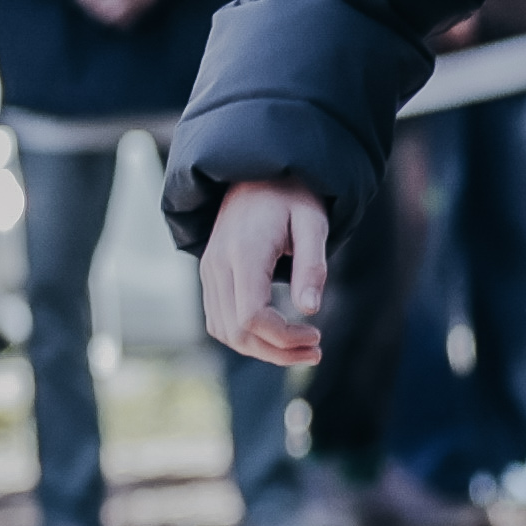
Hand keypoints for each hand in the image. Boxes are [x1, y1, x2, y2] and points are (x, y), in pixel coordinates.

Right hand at [201, 176, 332, 365]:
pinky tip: (277, 335)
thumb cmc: (292, 196)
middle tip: (316, 352)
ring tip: (302, 349)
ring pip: (224, 331)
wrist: (256, 172)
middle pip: (236, 332)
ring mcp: (208, 271)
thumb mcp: (313, 223)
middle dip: (276, 352)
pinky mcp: (210, 275)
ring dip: (262, 349)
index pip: (252, 316)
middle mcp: (218, 265)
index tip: (317, 335)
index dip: (284, 337)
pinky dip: (246, 336)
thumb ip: (313, 266)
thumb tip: (311, 310)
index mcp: (244, 252)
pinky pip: (219, 320)